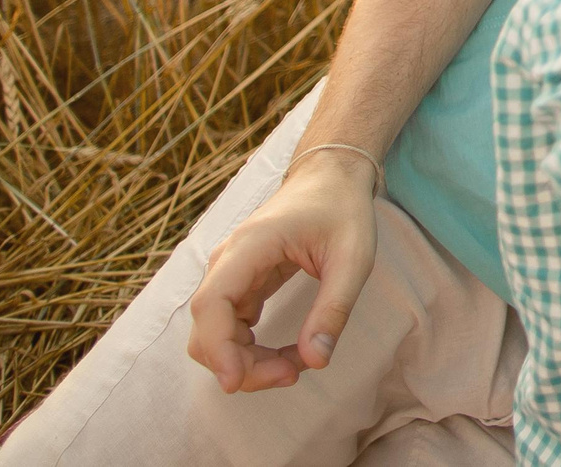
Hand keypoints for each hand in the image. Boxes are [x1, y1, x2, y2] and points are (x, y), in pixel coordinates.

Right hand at [185, 146, 379, 392]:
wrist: (332, 177)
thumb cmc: (343, 209)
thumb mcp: (353, 258)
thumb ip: (334, 308)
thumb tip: (315, 361)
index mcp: (250, 246)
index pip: (212, 304)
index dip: (218, 348)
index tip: (235, 383)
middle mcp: (228, 261)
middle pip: (208, 328)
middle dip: (240, 364)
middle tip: (292, 374)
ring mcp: (230, 273)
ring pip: (216, 334)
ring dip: (246, 361)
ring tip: (295, 366)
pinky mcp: (241, 284)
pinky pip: (231, 328)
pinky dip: (251, 350)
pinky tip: (287, 354)